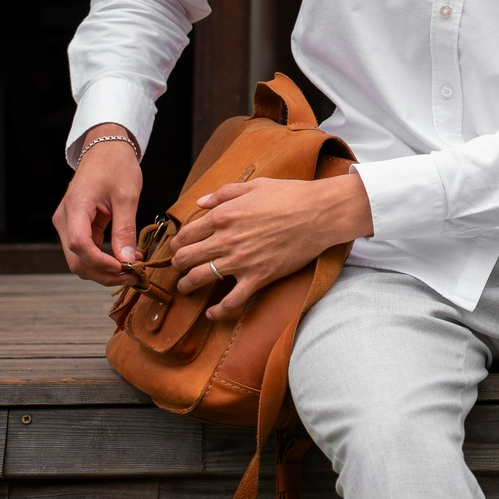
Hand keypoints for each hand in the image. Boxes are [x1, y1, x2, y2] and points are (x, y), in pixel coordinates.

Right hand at [52, 123, 144, 284]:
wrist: (105, 150)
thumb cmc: (116, 167)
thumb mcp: (126, 196)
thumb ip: (125, 229)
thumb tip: (127, 259)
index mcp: (75, 208)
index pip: (80, 245)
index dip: (101, 262)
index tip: (125, 268)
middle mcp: (65, 220)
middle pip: (77, 259)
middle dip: (104, 273)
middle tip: (135, 277)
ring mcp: (69, 225)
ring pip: (81, 259)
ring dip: (105, 269)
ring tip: (134, 270)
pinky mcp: (77, 227)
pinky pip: (88, 250)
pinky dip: (105, 259)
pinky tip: (128, 259)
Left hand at [170, 174, 373, 320]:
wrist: (320, 213)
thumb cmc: (290, 196)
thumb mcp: (255, 185)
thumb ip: (223, 194)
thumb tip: (200, 202)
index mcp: (223, 216)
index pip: (186, 234)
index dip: (178, 243)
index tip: (180, 247)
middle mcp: (226, 240)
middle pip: (185, 258)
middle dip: (177, 264)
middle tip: (180, 267)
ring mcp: (241, 261)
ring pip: (199, 279)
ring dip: (187, 285)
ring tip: (186, 288)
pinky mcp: (258, 277)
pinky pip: (232, 301)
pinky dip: (217, 310)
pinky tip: (211, 313)